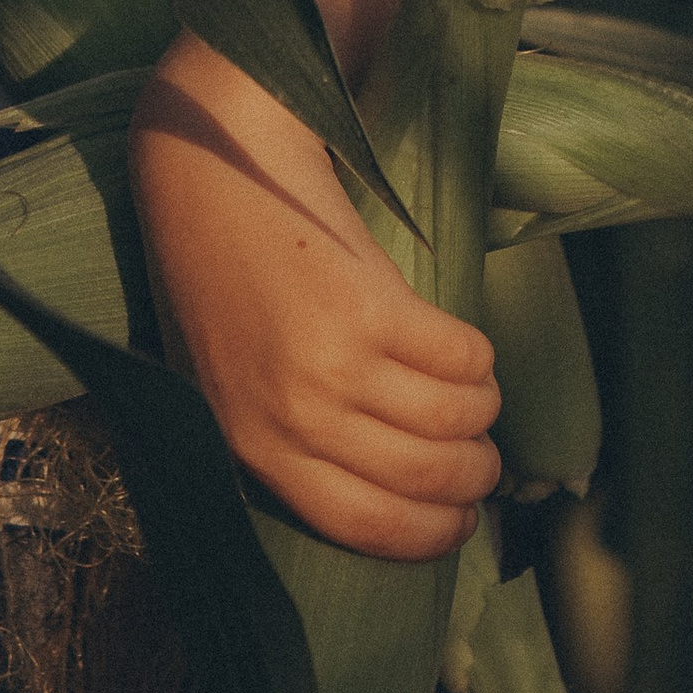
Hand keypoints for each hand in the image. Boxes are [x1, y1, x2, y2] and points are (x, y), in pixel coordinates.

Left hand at [129, 29, 500, 557]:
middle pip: (427, 480)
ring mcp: (332, 364)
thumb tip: (399, 501)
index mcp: (253, 447)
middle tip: (482, 452)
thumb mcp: (230, 382)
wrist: (209, 161)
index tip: (463, 516)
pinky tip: (458, 340)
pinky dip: (478, 356)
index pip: (371, 528)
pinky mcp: (370, 306)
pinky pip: (465, 359)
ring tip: (472, 389)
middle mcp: (293, 418)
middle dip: (474, 473)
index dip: (435, 532)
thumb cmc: (224, 270)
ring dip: (482, 410)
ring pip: (458, 420)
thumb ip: (292, 445)